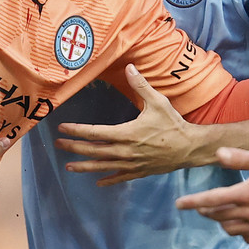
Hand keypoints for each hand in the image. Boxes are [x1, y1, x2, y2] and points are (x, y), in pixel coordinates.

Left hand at [55, 64, 211, 185]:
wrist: (190, 147)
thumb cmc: (173, 124)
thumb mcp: (157, 102)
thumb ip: (141, 85)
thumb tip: (130, 67)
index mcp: (127, 133)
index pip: (95, 132)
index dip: (77, 130)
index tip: (62, 128)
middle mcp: (126, 151)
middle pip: (94, 151)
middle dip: (74, 147)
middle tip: (58, 145)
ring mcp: (132, 164)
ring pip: (103, 166)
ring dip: (84, 166)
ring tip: (69, 167)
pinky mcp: (140, 172)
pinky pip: (120, 177)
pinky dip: (108, 179)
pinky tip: (98, 181)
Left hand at [175, 147, 248, 242]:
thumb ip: (240, 158)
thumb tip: (218, 153)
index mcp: (247, 194)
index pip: (212, 200)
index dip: (193, 202)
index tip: (179, 204)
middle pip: (218, 216)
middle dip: (205, 211)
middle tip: (200, 205)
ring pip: (231, 230)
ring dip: (221, 221)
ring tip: (221, 211)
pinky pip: (247, 238)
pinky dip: (239, 231)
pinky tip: (242, 222)